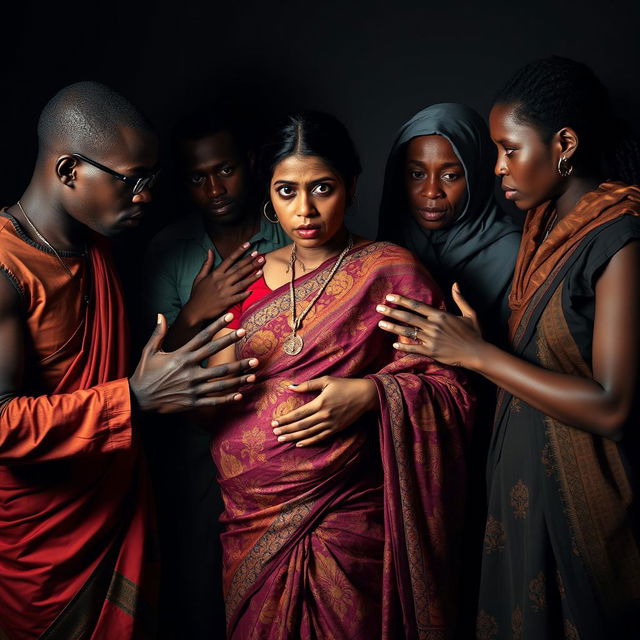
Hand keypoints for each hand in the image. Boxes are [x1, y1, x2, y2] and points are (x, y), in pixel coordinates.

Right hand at [130, 312, 258, 412]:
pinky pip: (214, 400)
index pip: (203, 337)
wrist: (137, 399)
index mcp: (180, 356)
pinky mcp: (193, 402)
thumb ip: (158, 334)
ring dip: (239, 375)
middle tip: (246, 335)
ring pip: (221, 380)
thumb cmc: (145, 373)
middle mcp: (189, 370)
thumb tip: (160, 314)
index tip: (231, 316)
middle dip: (232, 344)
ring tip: (254, 370)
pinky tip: (241, 394)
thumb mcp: (149, 352)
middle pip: (216, 355)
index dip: (218, 326)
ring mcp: (192, 387)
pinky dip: (228, 398)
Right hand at [183, 243, 263, 325]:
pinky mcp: (227, 302)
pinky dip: (246, 293)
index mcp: (216, 274)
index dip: (240, 251)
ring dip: (252, 276)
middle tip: (260, 256)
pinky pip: (239, 297)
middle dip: (250, 262)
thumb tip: (210, 251)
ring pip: (242, 282)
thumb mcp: (199, 277)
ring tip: (261, 269)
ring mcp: (225, 291)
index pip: (230, 259)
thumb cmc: (197, 293)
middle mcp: (221, 281)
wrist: (194, 310)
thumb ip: (207, 264)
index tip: (248, 245)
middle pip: (239, 269)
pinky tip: (254, 290)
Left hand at [271, 376, 377, 446]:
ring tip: (282, 439)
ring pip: (309, 433)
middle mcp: (324, 415)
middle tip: (274, 433)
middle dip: (287, 429)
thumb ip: (308, 384)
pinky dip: (309, 441)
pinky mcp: (336, 429)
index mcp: (320, 403)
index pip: (298, 414)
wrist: (365, 395)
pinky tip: (299, 443)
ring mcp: (330, 424)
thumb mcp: (326, 380)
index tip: (274, 422)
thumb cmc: (345, 385)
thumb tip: (290, 387)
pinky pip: (320, 438)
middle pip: (301, 425)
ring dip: (294, 437)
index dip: (285, 419)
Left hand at [376, 283, 485, 369]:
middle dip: (392, 311)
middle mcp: (433, 326)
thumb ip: (460, 298)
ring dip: (393, 327)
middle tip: (378, 307)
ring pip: (408, 332)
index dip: (402, 300)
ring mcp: (431, 340)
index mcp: (440, 315)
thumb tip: (455, 284)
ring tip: (380, 323)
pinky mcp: (431, 352)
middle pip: (408, 317)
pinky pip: (414, 348)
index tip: (390, 297)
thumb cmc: (474, 334)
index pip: (417, 306)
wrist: (478, 353)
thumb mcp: (470, 313)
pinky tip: (394, 344)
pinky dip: (403, 346)